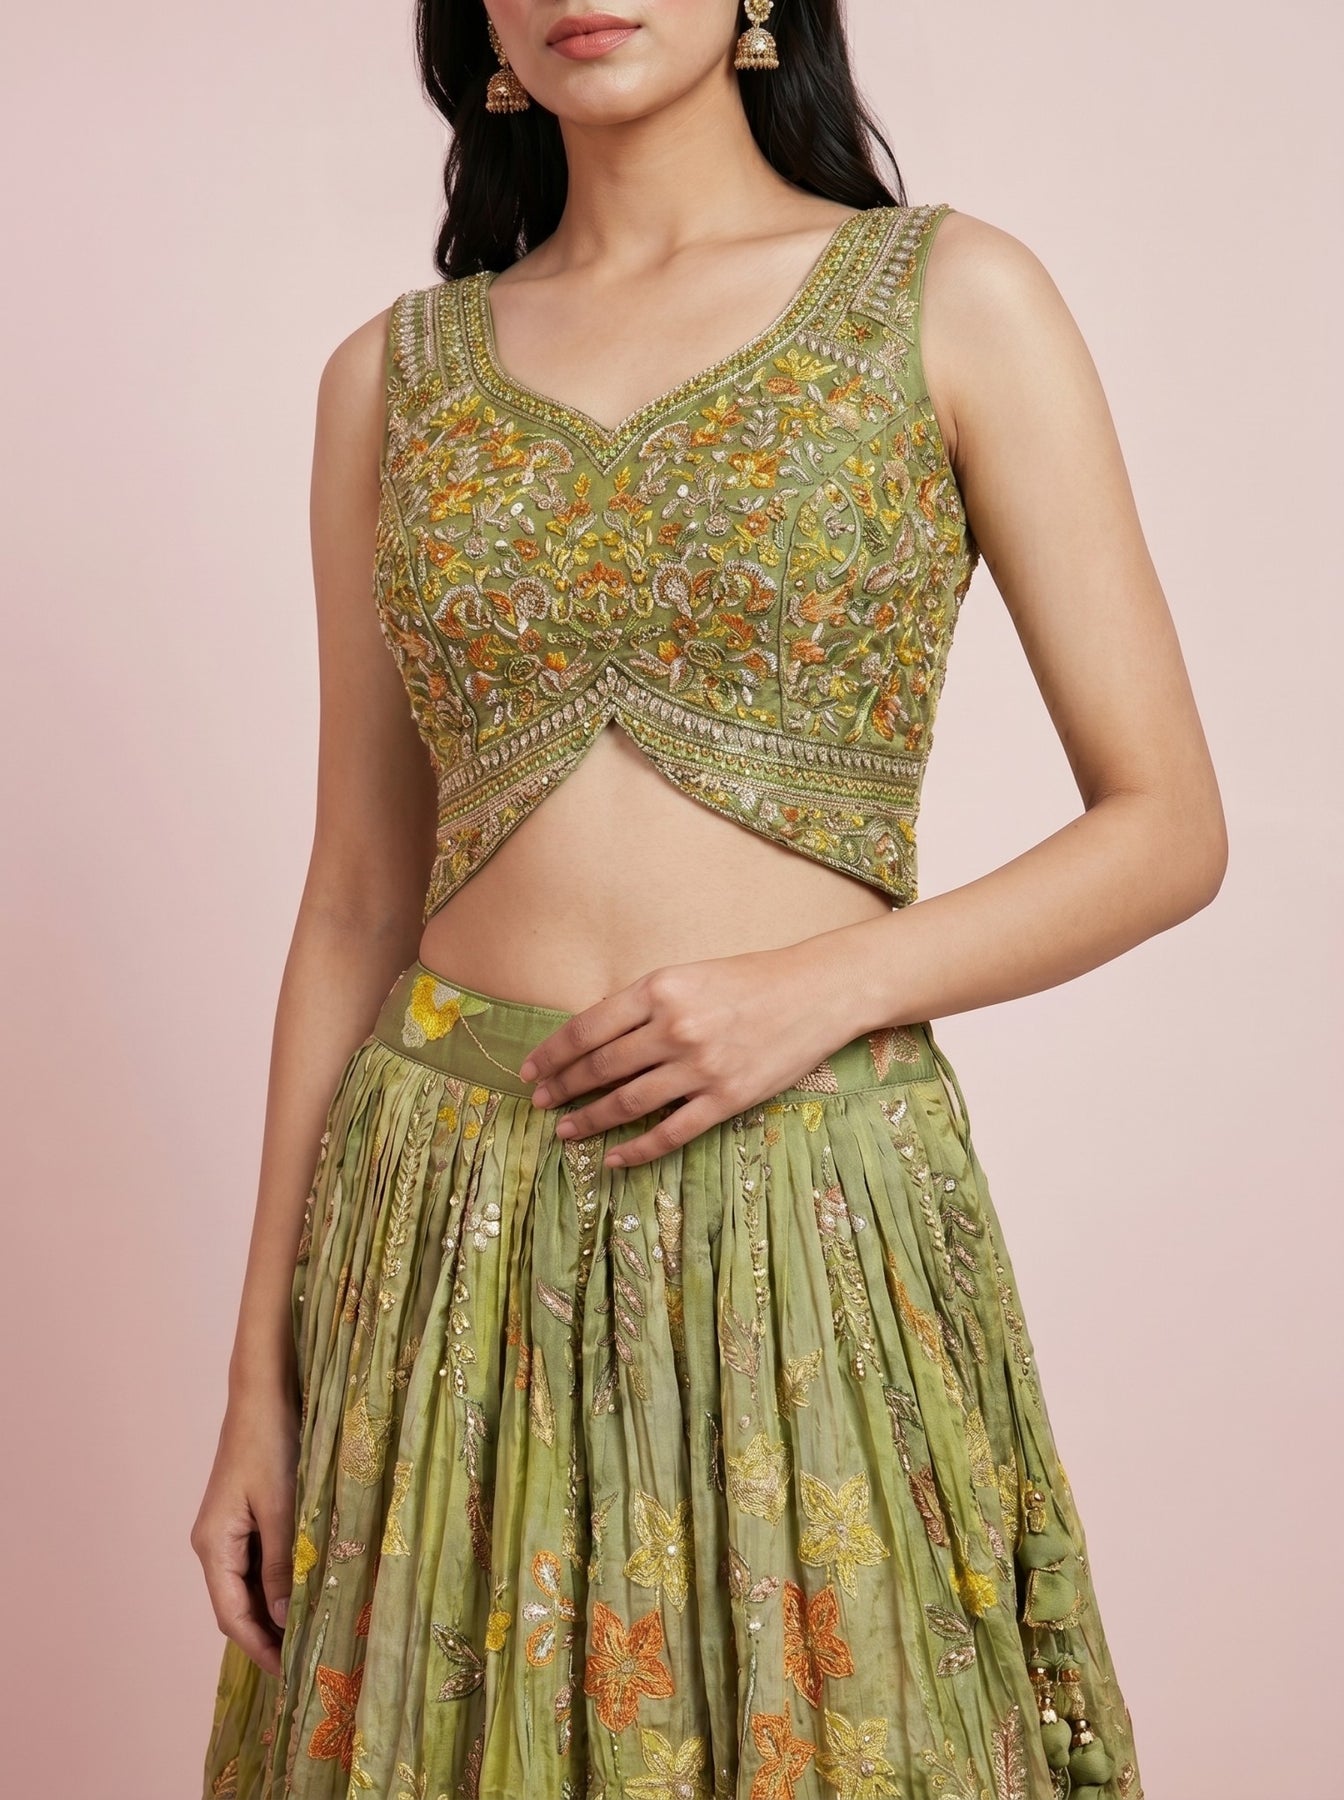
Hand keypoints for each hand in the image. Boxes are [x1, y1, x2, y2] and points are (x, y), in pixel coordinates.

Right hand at [191, 1387, 300, 1678]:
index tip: (288, 1673)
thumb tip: (281, 1616)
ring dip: (275, 1608)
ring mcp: (228, 1528)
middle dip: (268, 1633)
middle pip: (237, 1603)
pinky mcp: (245, 1514)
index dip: (259, 1647)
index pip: (231, 1614)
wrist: (264, 1392)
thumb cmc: (271, 1443)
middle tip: (307, 1658)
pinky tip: (305, 1590)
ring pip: (250, 1583)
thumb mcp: (281, 1507)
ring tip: (311, 1632)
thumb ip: (281, 1563)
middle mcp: (213, 1543)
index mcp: (213, 1545)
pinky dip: (279, 1580)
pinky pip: (259, 1560)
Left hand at [517, 945, 859, 1168]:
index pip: (587, 1028)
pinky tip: (615, 1158)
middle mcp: (675, 1028)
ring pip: (628, 1103)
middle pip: (600, 1068)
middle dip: (563, 1088)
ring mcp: (701, 1067)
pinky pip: (671, 1132)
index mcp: (660, 990)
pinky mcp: (727, 1098)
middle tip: (540, 1103)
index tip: (531, 1070)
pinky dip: (637, 1149)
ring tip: (566, 1130)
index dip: (553, 1053)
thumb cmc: (751, 979)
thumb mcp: (688, 975)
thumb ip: (644, 1004)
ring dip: (590, 1120)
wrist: (818, 992)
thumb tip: (594, 1039)